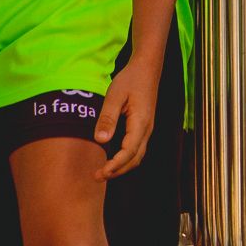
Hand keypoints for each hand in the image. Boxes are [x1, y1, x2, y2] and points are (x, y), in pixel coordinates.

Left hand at [97, 55, 164, 178]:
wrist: (147, 68)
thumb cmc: (131, 79)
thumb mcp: (115, 96)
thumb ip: (108, 118)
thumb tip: (101, 140)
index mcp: (141, 122)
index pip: (129, 151)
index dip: (115, 165)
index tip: (101, 173)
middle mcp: (147, 129)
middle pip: (135, 159)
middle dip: (118, 171)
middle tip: (97, 177)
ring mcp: (147, 128)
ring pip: (137, 156)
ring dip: (122, 167)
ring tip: (103, 172)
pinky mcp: (144, 127)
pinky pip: (137, 148)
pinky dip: (125, 159)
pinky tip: (113, 159)